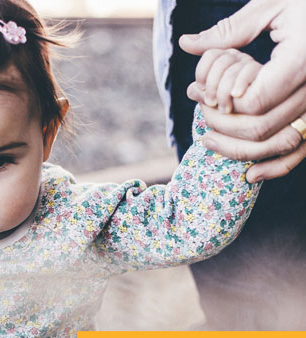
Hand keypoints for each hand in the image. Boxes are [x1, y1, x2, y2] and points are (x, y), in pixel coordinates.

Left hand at [179, 0, 305, 181]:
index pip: (254, 100)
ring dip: (239, 150)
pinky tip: (250, 176)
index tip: (200, 92)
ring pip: (281, 144)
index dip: (222, 103)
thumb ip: (231, 29)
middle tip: (199, 113)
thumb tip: (187, 44)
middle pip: (262, 127)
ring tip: (208, 140)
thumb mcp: (273, 5)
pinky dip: (277, 166)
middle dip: (221, 125)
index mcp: (303, 59)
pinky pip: (302, 150)